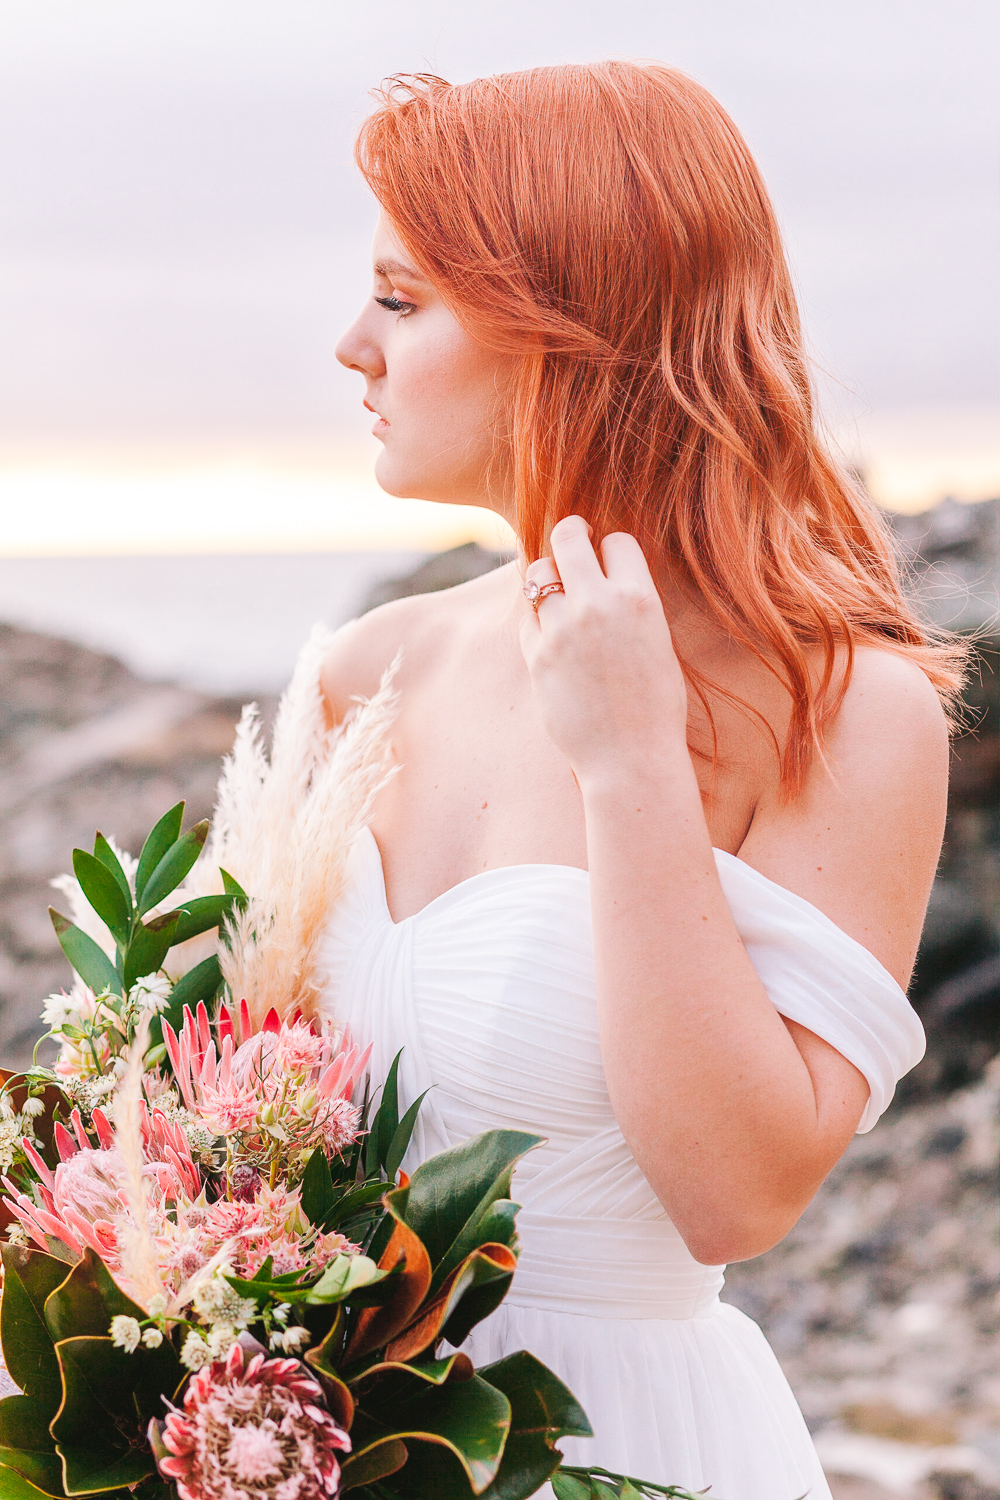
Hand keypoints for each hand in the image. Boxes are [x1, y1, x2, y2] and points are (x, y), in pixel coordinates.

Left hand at [518, 516, 688, 785]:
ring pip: (538, 574)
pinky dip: (538, 617)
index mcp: (639, 599)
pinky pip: (528, 617)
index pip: (617, 541)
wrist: (631, 759)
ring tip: (556, 587)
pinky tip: (551, 628)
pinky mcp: (536, 655)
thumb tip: (606, 577)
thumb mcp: (657, 643)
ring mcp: (562, 629)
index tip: (609, 556)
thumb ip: (631, 606)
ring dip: (547, 576)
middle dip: (570, 533)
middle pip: (567, 539)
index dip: (613, 548)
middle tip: (573, 538)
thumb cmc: (655, 707)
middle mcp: (598, 606)